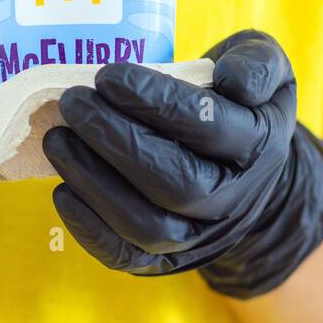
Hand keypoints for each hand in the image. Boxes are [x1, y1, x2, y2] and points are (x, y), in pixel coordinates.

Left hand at [43, 29, 322, 297]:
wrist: (243, 169)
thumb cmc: (237, 102)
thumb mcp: (265, 67)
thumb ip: (256, 63)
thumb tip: (233, 80)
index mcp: (259, 146)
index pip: (207, 126)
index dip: (155, 100)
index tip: (107, 76)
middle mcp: (232, 200)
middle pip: (175, 182)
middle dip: (116, 140)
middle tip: (74, 103)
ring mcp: (197, 235)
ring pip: (145, 224)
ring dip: (93, 180)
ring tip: (58, 139)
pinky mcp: (162, 259)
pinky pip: (123, 255)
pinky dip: (87, 227)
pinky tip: (62, 189)